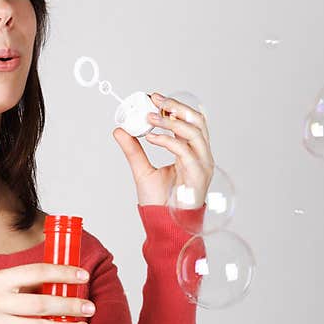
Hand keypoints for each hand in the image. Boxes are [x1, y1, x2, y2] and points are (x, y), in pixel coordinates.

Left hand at [113, 92, 214, 206]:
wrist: (165, 226)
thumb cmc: (160, 203)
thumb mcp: (142, 170)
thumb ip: (133, 150)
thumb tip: (120, 130)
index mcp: (192, 152)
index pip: (189, 121)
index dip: (174, 106)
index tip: (153, 97)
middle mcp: (201, 156)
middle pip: (197, 120)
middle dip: (176, 106)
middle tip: (154, 99)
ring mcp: (203, 165)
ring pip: (194, 132)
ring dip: (170, 121)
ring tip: (149, 118)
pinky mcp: (198, 175)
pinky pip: (185, 151)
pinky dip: (167, 140)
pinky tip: (151, 137)